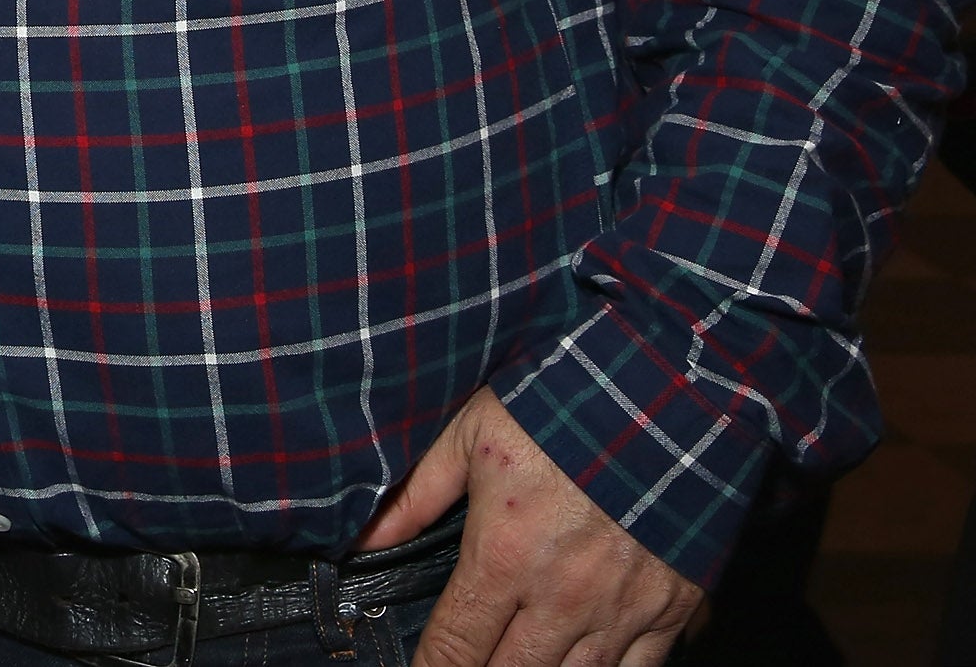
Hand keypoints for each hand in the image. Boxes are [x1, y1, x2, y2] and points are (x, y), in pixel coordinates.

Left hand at [356, 390, 703, 666]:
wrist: (665, 396)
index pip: (456, 644)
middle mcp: (561, 597)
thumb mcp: (471, 432)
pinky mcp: (673, 609)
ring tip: (518, 665)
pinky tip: (586, 664)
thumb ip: (417, 494)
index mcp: (505, 555)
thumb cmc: (560, 405)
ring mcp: (621, 609)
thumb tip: (364, 539)